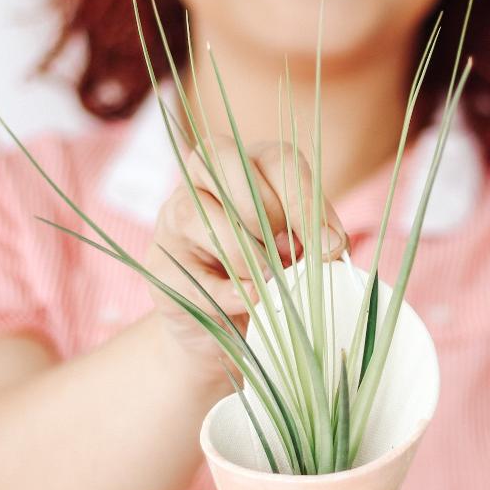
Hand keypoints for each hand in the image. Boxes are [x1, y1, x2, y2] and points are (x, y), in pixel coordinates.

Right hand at [144, 136, 346, 384]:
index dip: (305, 201)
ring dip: (247, 256)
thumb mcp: (300, 254)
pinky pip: (194, 274)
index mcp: (247, 167)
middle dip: (266, 213)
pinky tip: (251, 302)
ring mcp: (172, 219)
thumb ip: (314, 241)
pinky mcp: (159, 266)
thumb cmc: (269, 279)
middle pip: (227, 162)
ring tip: (270, 284)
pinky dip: (230, 294)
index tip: (329, 246)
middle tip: (287, 255)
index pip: (276, 159)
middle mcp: (202, 180)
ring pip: (202, 215)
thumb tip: (331, 245)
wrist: (226, 330)